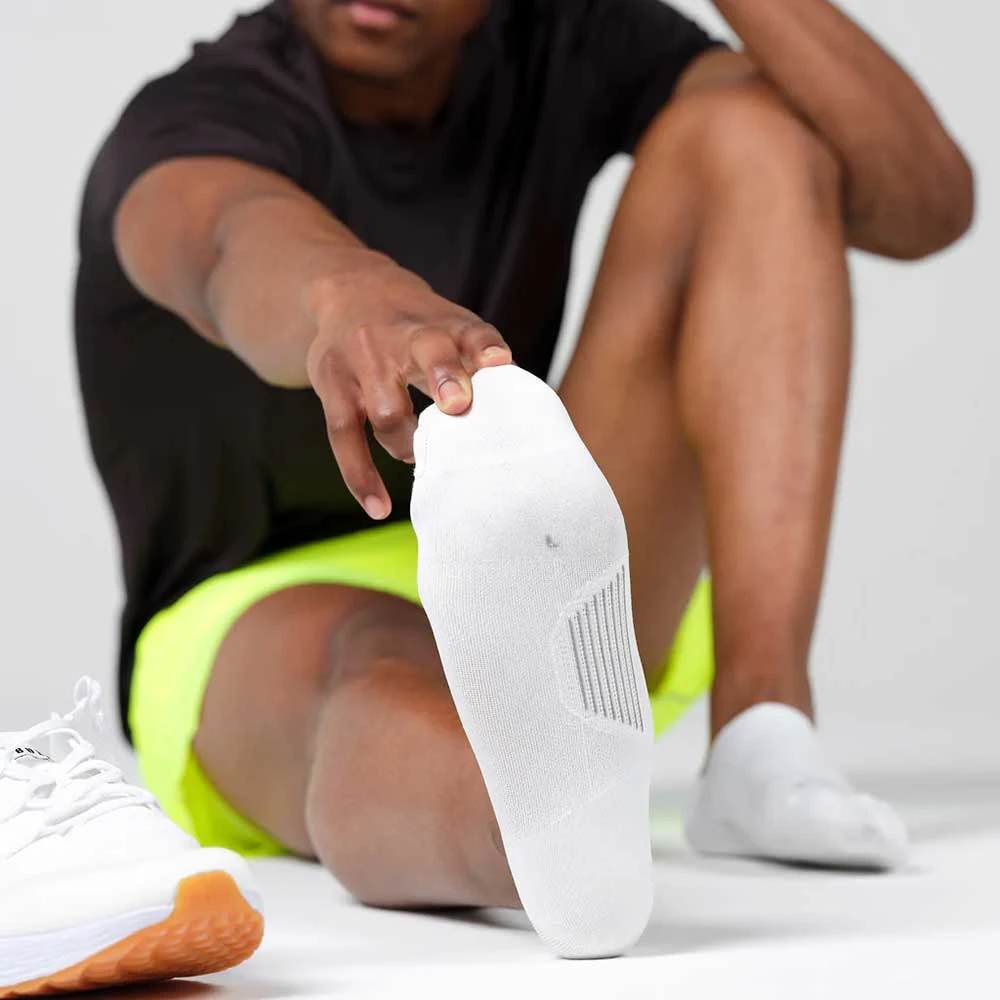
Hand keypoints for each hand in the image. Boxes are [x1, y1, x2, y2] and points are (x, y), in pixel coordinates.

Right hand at [304, 254, 511, 519]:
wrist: (348, 290)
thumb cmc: (416, 327)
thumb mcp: (449, 329)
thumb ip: (478, 367)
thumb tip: (517, 420)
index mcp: (441, 322)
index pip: (470, 330)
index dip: (485, 347)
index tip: (499, 364)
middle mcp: (402, 333)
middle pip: (426, 353)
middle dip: (443, 379)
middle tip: (458, 408)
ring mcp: (362, 358)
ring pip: (385, 408)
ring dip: (409, 445)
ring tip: (420, 459)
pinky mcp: (333, 384)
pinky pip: (344, 435)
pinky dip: (361, 476)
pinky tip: (379, 507)